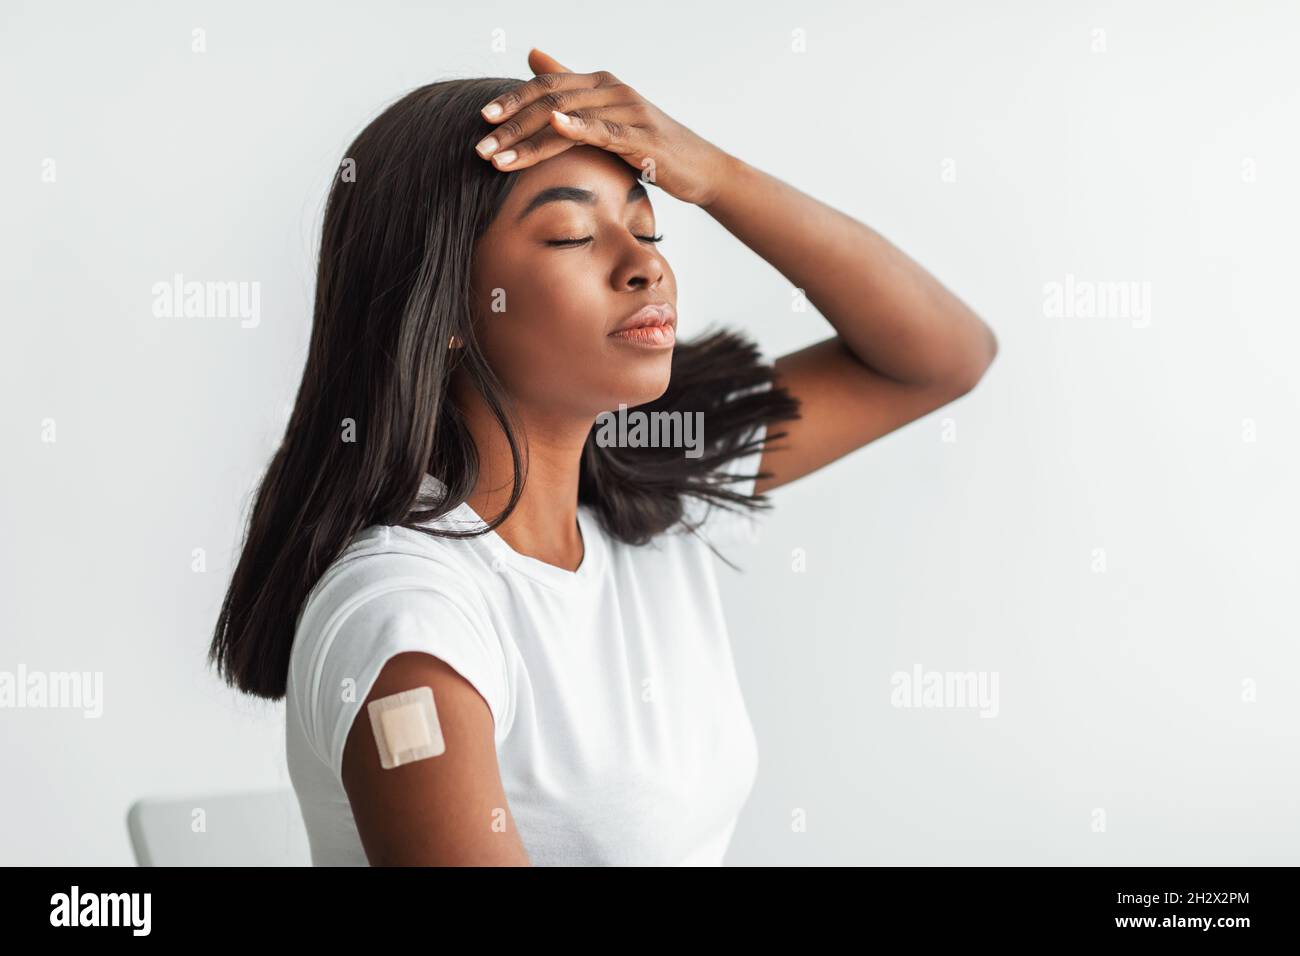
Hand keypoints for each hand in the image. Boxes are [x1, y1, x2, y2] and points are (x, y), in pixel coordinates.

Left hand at [473, 48, 734, 206]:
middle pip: (549, 101)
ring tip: (498, 158)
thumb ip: (569, 85)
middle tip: (480, 146)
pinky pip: (604, 130)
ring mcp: (628, 109)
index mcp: (598, 83)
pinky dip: (578, 127)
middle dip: (510, 125)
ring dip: (528, 139)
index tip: (481, 119)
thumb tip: (532, 54)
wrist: (699, 167)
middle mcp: (611, 88)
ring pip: (568, 118)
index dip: (511, 100)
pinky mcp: (642, 136)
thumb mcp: (605, 115)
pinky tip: (555, 127)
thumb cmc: (649, 144)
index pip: (545, 86)